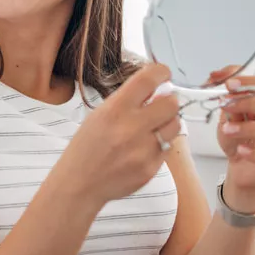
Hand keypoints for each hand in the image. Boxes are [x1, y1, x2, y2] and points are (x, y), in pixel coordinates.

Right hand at [54, 64, 181, 206]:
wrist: (80, 183)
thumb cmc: (87, 147)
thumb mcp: (99, 115)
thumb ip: (127, 100)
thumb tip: (156, 88)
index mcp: (115, 110)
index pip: (148, 80)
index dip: (161, 72)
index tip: (163, 74)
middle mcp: (131, 128)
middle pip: (171, 103)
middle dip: (168, 100)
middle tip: (160, 104)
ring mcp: (143, 150)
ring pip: (175, 125)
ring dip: (167, 122)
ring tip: (153, 127)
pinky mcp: (151, 168)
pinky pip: (167, 148)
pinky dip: (159, 144)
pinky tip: (143, 148)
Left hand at [217, 76, 254, 212]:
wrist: (240, 169)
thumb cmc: (236, 140)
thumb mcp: (226, 118)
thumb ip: (226, 100)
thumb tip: (216, 77)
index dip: (250, 81)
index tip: (229, 84)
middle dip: (249, 102)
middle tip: (226, 105)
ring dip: (249, 128)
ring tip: (227, 130)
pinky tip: (241, 151)